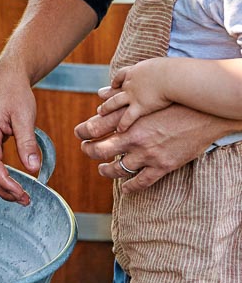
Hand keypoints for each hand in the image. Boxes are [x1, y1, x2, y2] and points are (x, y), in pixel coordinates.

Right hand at [0, 72, 39, 206]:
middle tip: (26, 201)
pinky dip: (0, 177)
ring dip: (1, 186)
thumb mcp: (25, 117)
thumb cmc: (16, 94)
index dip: (6, 183)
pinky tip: (14, 182)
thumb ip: (28, 143)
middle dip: (3, 190)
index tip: (24, 194)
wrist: (7, 79)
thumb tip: (33, 169)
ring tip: (21, 196)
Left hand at [74, 102, 228, 191]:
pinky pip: (141, 182)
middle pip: (98, 150)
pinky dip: (130, 187)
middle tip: (87, 150)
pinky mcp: (162, 166)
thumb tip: (100, 94)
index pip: (92, 128)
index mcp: (127, 120)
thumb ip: (121, 101)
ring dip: (106, 171)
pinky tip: (125, 188)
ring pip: (117, 169)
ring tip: (103, 169)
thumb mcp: (143, 100)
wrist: (202, 115)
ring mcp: (147, 154)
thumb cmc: (171, 103)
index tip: (80, 134)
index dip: (82, 132)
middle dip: (89, 151)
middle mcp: (133, 138)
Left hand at [97, 60, 172, 131]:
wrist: (173, 77)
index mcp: (136, 72)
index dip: (117, 81)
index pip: (122, 75)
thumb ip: (161, 70)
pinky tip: (118, 130)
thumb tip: (169, 70)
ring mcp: (133, 95)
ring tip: (100, 113)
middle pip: (115, 90)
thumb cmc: (174, 70)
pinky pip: (127, 117)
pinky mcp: (140, 107)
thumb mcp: (163, 66)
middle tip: (100, 100)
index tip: (112, 85)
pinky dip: (122, 124)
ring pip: (115, 103)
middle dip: (107, 96)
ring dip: (107, 108)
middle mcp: (131, 83)